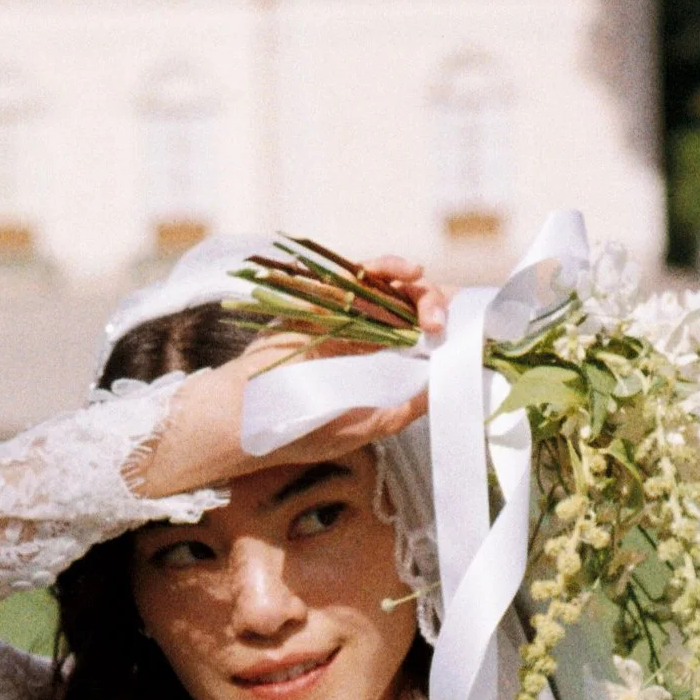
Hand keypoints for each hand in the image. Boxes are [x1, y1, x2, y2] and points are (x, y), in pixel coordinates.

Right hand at [135, 260, 445, 494]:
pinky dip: (378, 268)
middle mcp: (368, 336)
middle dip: (431, 303)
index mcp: (383, 365)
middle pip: (410, 305)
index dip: (443, 325)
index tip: (453, 332)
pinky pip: (352, 274)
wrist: (247, 416)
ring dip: (409, 279)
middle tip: (435, 321)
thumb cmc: (301, 431)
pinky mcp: (318, 298)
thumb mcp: (365, 426)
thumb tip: (445, 381)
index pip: (423, 336)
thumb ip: (405, 406)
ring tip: (419, 286)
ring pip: (386, 284)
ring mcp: (343, 315)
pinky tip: (396, 272)